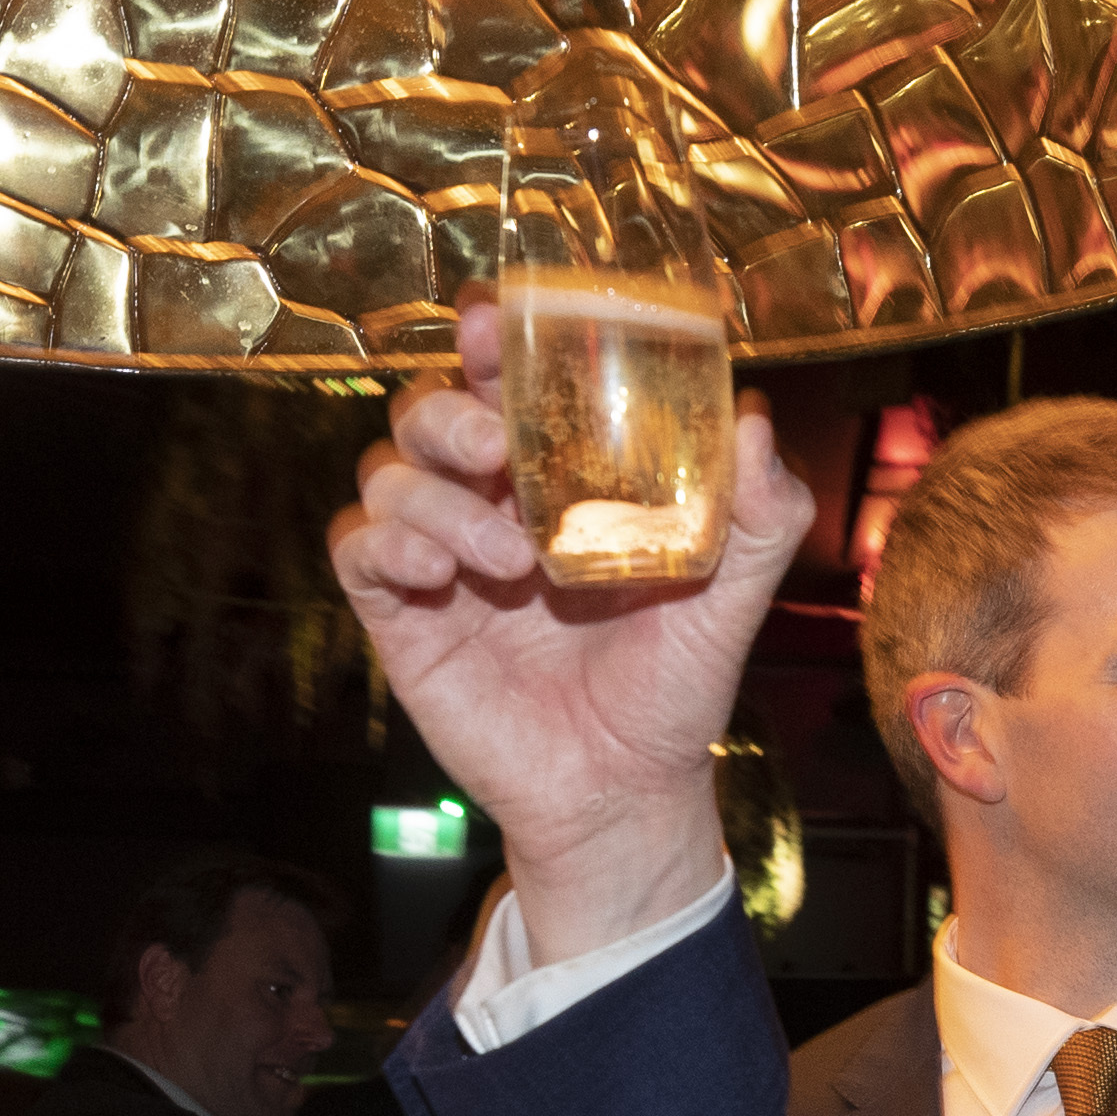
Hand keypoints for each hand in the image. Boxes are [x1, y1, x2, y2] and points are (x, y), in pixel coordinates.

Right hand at [325, 299, 815, 957]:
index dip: (492, 336)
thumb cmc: (673, 687)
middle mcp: (490, 502)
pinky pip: (357, 549)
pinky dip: (386, 544)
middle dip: (451, 411)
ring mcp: (440, 557)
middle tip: (498, 448)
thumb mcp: (733, 598)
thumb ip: (759, 515)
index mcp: (559, 475)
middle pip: (428, 409)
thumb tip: (753, 423)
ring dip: (435, 497)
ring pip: (387, 472)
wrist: (625, 791)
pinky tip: (439, 574)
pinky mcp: (401, 615)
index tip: (499, 323)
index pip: (505, 377)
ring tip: (507, 557)